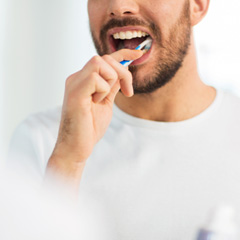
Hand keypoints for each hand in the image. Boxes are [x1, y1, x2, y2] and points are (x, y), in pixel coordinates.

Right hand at [51, 49, 142, 163]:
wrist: (77, 147)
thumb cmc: (89, 128)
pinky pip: (95, 78)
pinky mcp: (74, 92)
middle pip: (104, 58)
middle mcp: (77, 78)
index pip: (104, 59)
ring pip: (100, 63)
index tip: (139, 53)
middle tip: (127, 92)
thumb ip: (112, 86)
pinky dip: (103, 90)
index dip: (123, 53)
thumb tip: (122, 72)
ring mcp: (74, 83)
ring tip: (102, 99)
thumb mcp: (105, 103)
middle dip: (122, 72)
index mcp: (84, 80)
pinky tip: (96, 103)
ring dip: (110, 81)